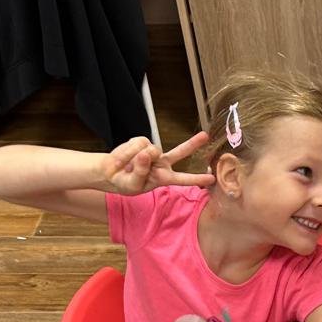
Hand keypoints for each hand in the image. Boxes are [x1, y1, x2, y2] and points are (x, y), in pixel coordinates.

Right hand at [98, 131, 213, 196]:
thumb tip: (146, 153)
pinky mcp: (142, 142)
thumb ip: (141, 172)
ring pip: (149, 150)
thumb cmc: (124, 183)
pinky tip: (124, 159)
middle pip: (180, 152)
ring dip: (135, 159)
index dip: (196, 179)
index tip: (211, 179)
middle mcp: (162, 163)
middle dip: (193, 143)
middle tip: (205, 135)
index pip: (182, 179)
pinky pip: (137, 144)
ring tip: (127, 167)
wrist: (110, 172)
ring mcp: (153, 151)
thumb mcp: (133, 185)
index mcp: (164, 178)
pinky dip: (128, 152)